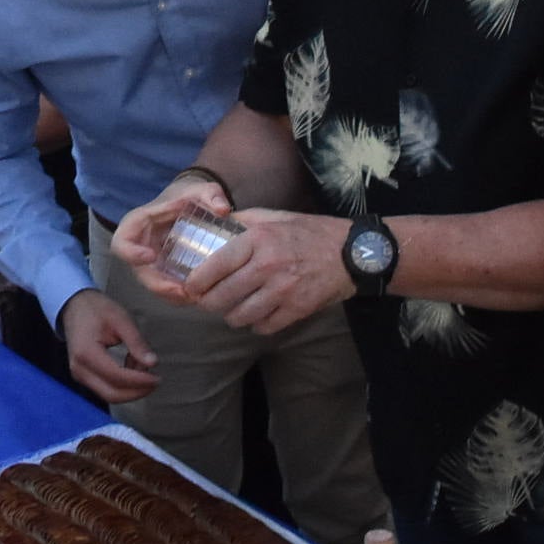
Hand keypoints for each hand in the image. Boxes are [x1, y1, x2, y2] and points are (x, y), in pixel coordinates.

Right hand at [58, 288, 160, 403]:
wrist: (75, 306)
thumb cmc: (96, 309)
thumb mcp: (121, 319)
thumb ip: (137, 342)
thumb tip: (152, 362)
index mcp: (87, 352)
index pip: (117, 377)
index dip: (140, 381)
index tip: (157, 378)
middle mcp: (80, 369)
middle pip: (112, 394)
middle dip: (137, 391)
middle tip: (155, 380)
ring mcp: (80, 375)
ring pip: (110, 395)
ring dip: (131, 387)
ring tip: (141, 365)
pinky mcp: (84, 377)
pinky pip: (106, 389)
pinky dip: (123, 384)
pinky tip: (131, 366)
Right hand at [113, 175, 236, 297]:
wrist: (191, 205)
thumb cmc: (189, 196)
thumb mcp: (200, 189)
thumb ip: (211, 194)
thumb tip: (222, 210)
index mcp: (138, 224)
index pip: (122, 242)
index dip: (131, 253)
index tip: (151, 256)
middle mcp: (140, 246)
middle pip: (140, 273)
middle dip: (159, 286)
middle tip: (183, 291)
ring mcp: (152, 263)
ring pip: (155, 285)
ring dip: (172, 295)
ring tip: (195, 297)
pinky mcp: (165, 273)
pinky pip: (168, 289)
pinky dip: (182, 296)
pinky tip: (201, 295)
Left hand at [171, 209, 353, 335]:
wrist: (353, 253)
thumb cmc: (310, 233)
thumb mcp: (275, 217)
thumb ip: (243, 221)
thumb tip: (214, 222)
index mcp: (258, 239)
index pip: (214, 266)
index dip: (196, 282)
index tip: (191, 287)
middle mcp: (268, 265)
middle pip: (222, 297)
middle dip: (209, 303)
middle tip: (209, 301)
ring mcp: (283, 290)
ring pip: (240, 316)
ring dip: (232, 316)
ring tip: (234, 309)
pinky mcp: (297, 309)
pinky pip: (264, 326)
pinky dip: (257, 324)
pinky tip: (259, 315)